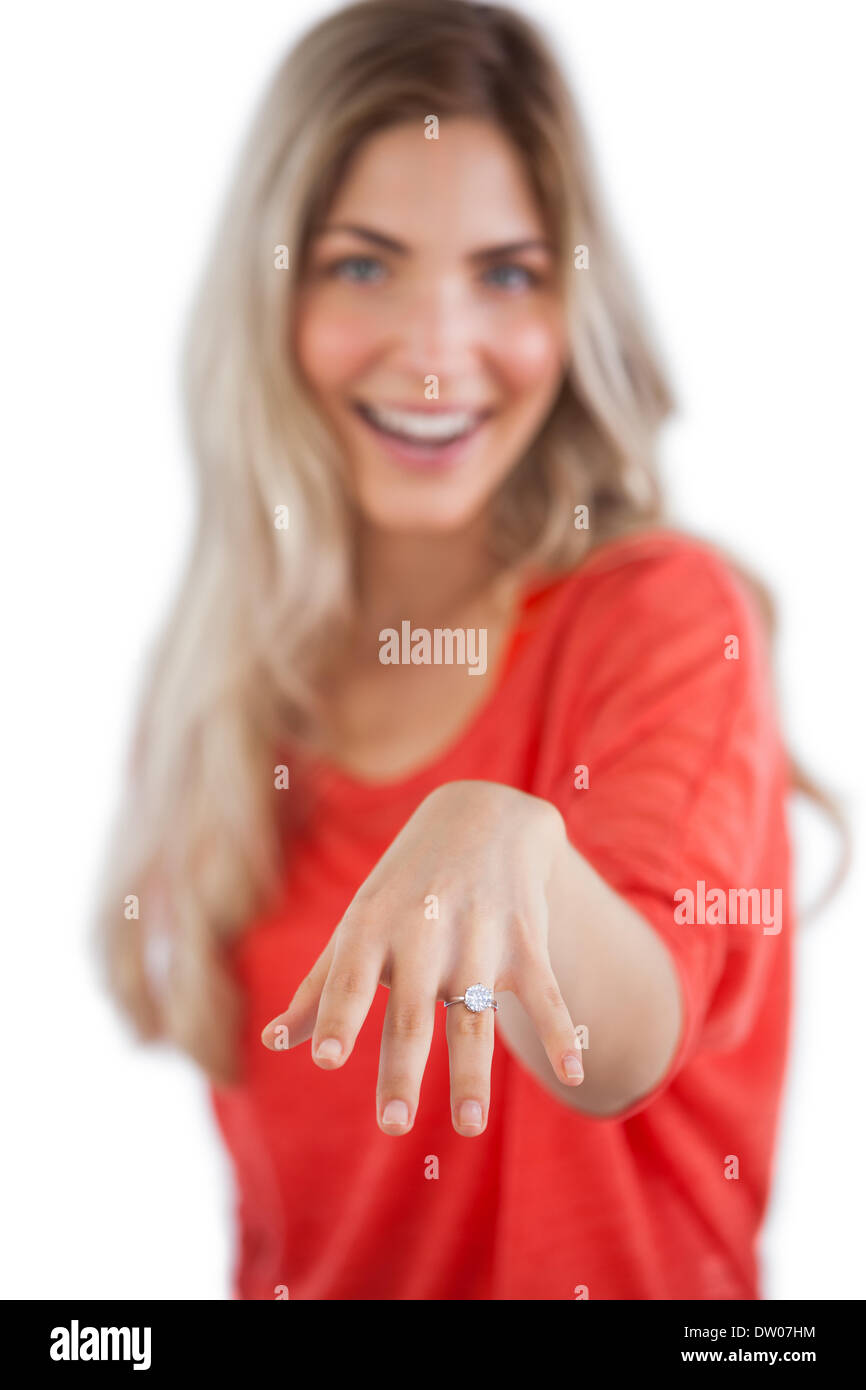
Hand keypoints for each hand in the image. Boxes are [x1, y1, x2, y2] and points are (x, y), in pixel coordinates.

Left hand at [261, 779, 583, 1135]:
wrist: (483, 817)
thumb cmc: (406, 886)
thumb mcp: (358, 923)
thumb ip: (319, 987)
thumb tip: (273, 1042)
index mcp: (372, 929)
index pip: (350, 981)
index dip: (336, 1016)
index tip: (325, 1057)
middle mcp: (424, 934)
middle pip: (411, 1014)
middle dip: (402, 1070)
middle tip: (392, 1123)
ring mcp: (478, 939)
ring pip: (474, 1017)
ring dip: (472, 1074)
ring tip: (468, 1126)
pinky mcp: (525, 942)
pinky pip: (546, 995)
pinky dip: (559, 1032)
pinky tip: (572, 1072)